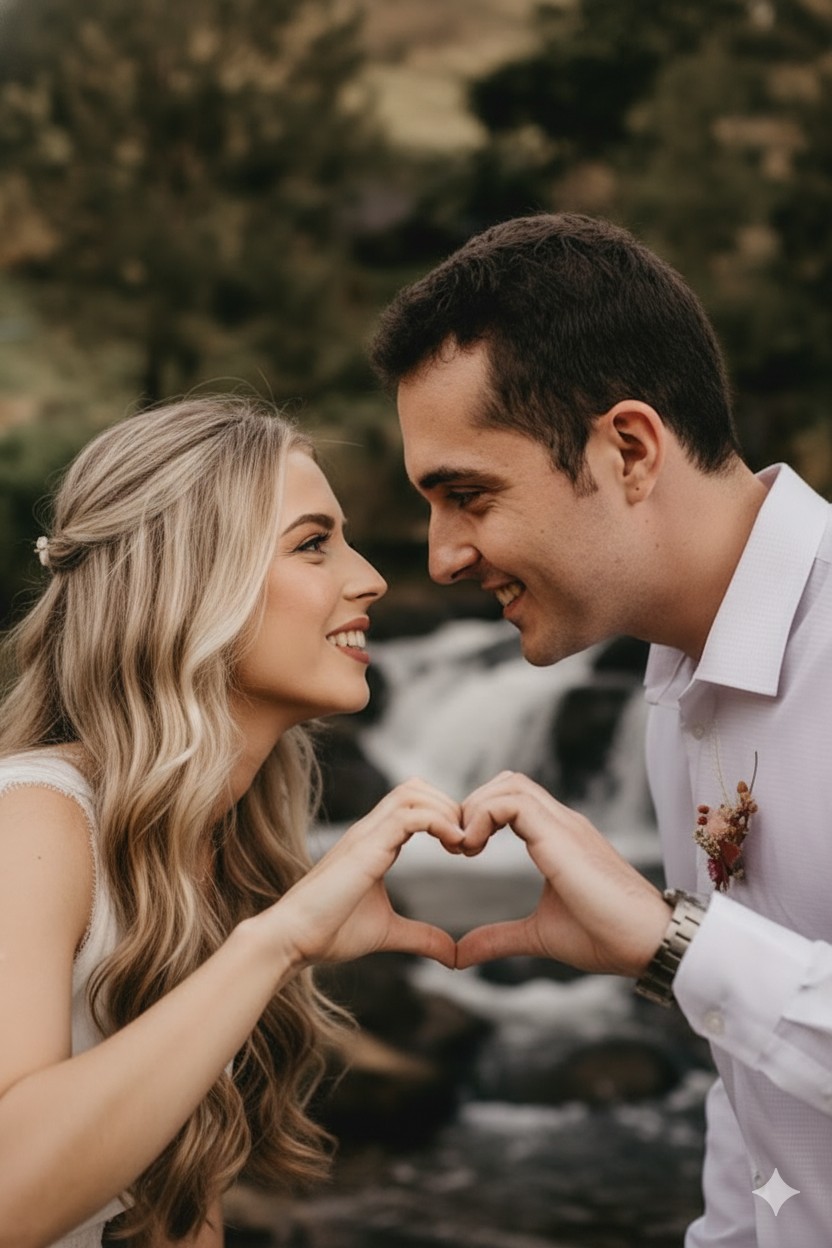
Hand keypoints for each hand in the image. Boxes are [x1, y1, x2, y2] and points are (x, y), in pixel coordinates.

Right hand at [271, 778, 462, 968]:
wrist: (292, 939)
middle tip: (469, 843)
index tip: (464, 848)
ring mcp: (366, 834)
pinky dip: (439, 822)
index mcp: (373, 842)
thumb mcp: (388, 932)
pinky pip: (410, 815)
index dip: (444, 816)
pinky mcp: (366, 846)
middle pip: (416, 787)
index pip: (413, 803)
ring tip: (463, 844)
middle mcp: (369, 830)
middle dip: (449, 806)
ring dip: (446, 810)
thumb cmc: (329, 933)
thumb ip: (421, 937)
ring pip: (413, 792)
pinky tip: (454, 846)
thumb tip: (454, 955)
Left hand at [455, 772, 670, 975]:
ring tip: (466, 848)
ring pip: (509, 784)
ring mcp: (564, 824)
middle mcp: (562, 823)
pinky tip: (475, 849)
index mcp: (558, 838)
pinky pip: (512, 802)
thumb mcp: (538, 935)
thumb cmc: (605, 938)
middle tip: (459, 848)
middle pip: (507, 782)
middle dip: (473, 806)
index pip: (512, 799)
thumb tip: (458, 955)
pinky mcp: (561, 835)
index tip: (463, 852)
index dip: (479, 816)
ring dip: (475, 809)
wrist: (648, 943)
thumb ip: (499, 938)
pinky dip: (482, 816)